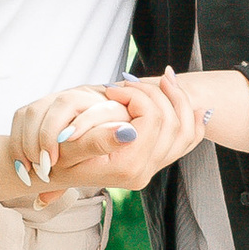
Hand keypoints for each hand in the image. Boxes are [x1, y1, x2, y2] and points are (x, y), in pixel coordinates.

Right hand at [17, 74, 212, 197]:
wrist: (55, 173)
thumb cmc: (57, 157)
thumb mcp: (70, 149)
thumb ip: (98, 140)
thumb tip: (128, 130)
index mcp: (127, 166)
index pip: (152, 119)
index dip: (137, 96)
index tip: (113, 88)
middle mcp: (144, 171)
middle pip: (173, 122)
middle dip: (158, 92)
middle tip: (132, 80)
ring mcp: (151, 168)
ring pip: (185, 129)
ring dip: (178, 99)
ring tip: (166, 77)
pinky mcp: (153, 163)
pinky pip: (186, 140)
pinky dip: (193, 119)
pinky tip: (191, 103)